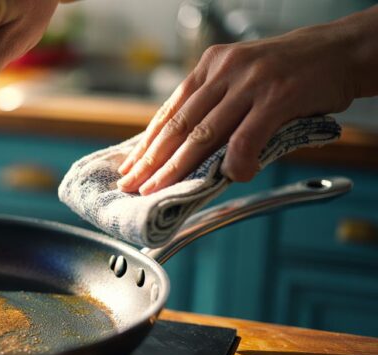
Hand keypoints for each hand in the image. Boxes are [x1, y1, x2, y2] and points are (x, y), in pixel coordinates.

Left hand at [116, 9, 377, 194]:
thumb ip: (217, 107)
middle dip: (152, 160)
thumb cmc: (292, 72)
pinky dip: (236, 162)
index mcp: (210, 66)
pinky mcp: (277, 97)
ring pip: (204, 134)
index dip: (147, 142)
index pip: (170, 111)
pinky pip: (247, 138)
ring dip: (178, 167)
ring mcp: (249, 83)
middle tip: (132, 184)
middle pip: (179, 125)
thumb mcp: (243, 79)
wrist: (341, 50)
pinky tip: (231, 179)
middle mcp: (224, 71)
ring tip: (160, 188)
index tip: (130, 166)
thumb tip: (187, 149)